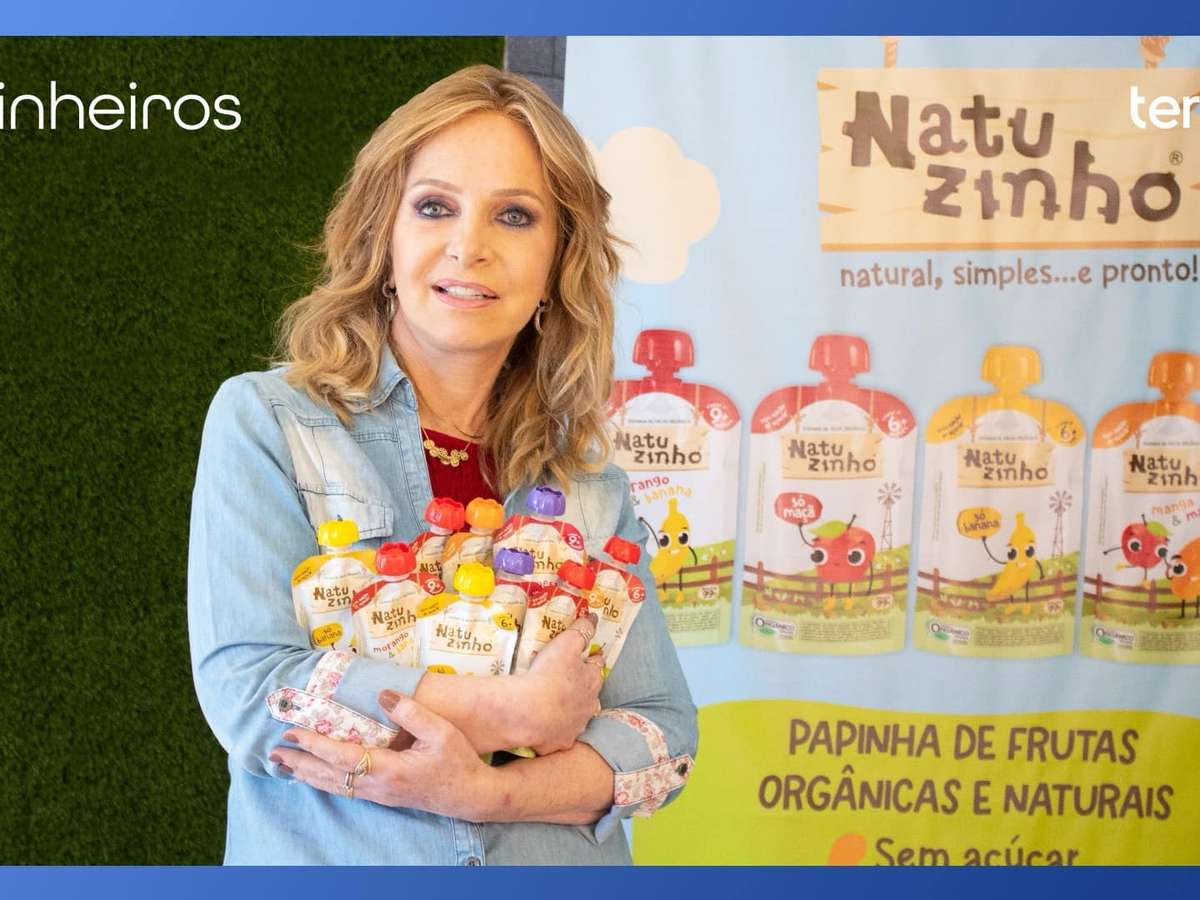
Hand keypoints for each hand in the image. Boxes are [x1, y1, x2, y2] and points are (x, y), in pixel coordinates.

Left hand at [269, 690, 497, 820]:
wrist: (469, 795)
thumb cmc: (457, 761)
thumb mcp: (441, 732)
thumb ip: (410, 712)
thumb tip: (382, 694)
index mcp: (389, 769)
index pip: (342, 756)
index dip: (314, 744)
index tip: (292, 732)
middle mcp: (377, 786)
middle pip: (329, 775)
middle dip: (300, 762)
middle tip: (273, 751)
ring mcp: (378, 795)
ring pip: (333, 786)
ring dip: (306, 773)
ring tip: (284, 764)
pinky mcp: (381, 796)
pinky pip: (343, 789)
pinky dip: (322, 780)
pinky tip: (313, 775)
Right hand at [520, 612, 604, 754]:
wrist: (530, 712)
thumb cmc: (550, 674)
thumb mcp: (567, 644)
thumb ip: (581, 630)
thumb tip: (594, 618)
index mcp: (592, 680)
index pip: (598, 665)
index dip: (595, 658)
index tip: (594, 654)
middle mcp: (588, 705)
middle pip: (591, 694)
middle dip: (586, 688)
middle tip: (575, 682)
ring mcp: (574, 726)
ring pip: (578, 717)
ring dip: (572, 711)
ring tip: (560, 706)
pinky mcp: (558, 742)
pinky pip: (558, 736)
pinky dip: (555, 731)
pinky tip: (546, 729)